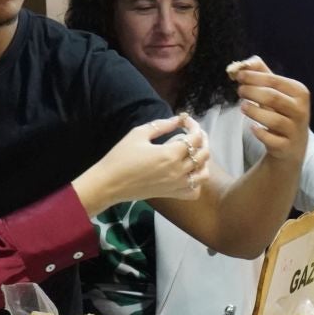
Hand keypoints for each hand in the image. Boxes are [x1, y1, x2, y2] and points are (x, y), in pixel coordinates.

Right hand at [73, 113, 208, 212]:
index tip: (185, 121)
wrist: (109, 183)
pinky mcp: (172, 195)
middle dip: (202, 139)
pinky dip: (196, 182)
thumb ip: (161, 125)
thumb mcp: (138, 134)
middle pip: (204, 154)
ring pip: (204, 174)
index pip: (195, 137)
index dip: (194, 125)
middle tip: (192, 133)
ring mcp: (177, 185)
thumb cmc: (121, 157)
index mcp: (170, 154)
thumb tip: (178, 119)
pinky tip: (189, 173)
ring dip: (203, 161)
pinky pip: (194, 191)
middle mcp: (179, 171)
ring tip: (194, 152)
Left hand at [232, 57, 310, 167]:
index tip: (239, 76)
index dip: (254, 77)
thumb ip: (262, 73)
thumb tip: (246, 61)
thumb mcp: (276, 91)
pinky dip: (260, 134)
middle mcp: (301, 110)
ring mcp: (295, 130)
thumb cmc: (281, 112)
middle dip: (252, 92)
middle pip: (273, 97)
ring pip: (273, 120)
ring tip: (242, 106)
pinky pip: (271, 140)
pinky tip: (253, 128)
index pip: (274, 81)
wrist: (292, 145)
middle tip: (239, 90)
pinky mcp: (287, 147)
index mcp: (300, 92)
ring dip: (254, 111)